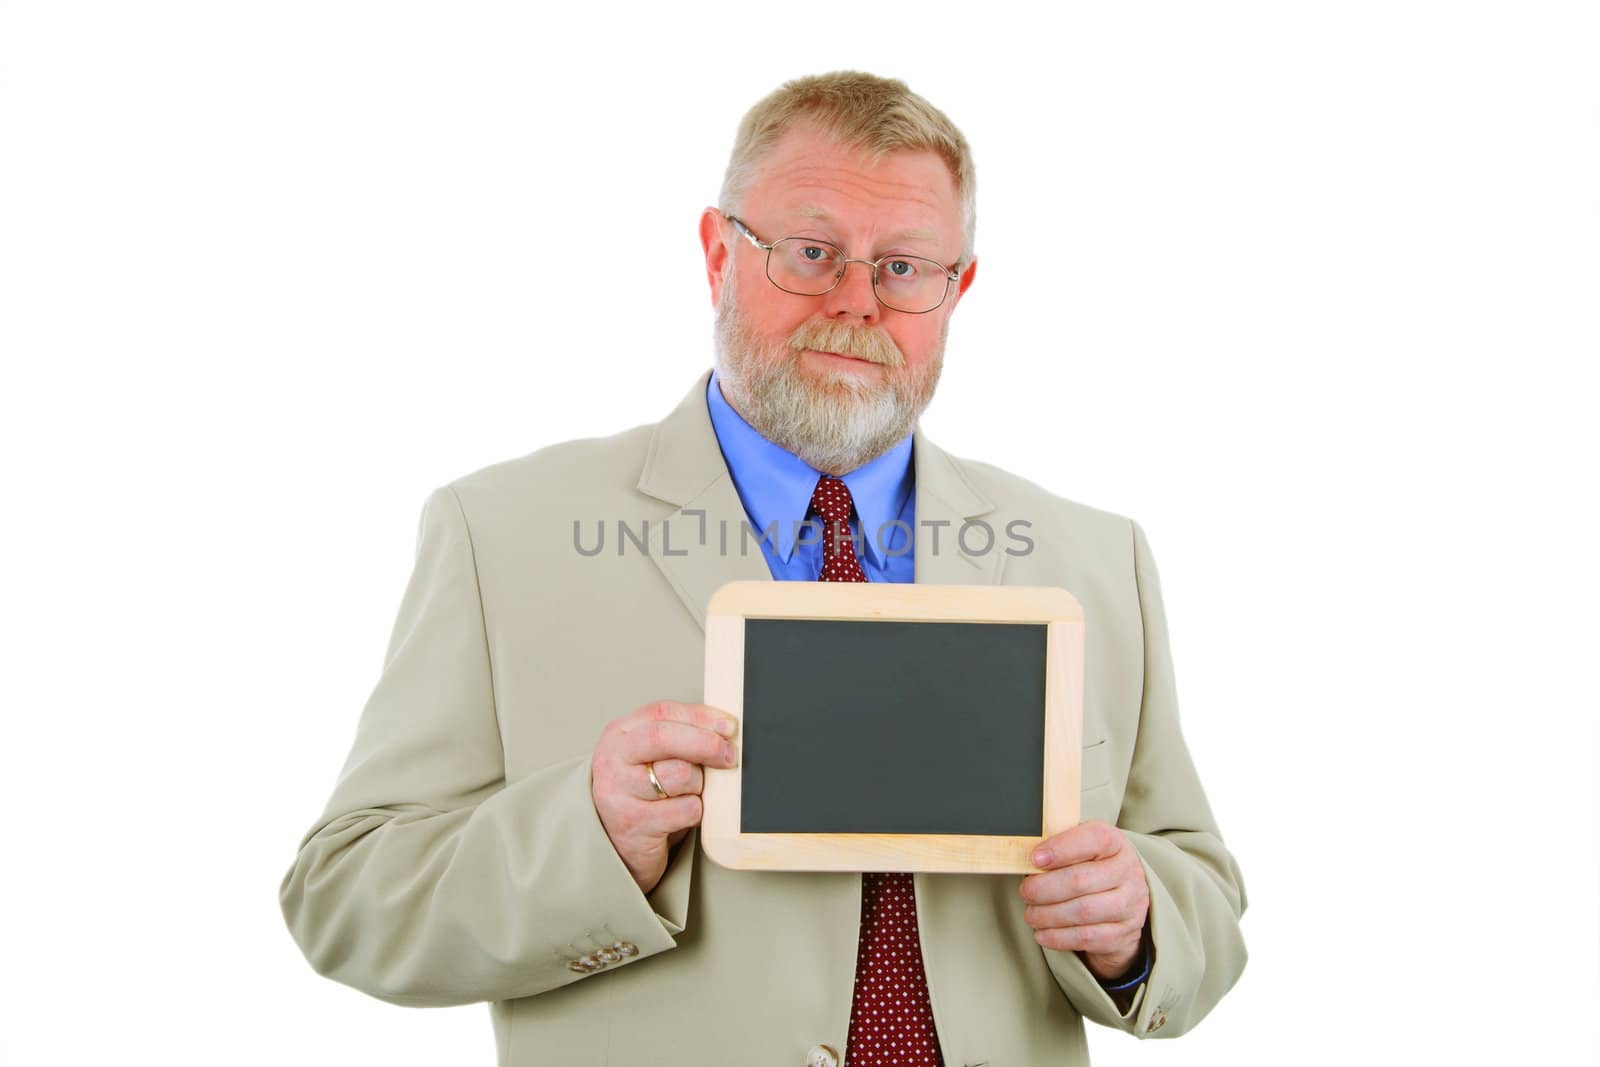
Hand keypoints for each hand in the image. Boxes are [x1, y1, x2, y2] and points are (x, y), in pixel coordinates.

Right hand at [591, 700, 738, 893]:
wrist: (615, 843)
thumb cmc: (642, 793)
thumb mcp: (651, 756)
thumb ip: (679, 737)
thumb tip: (726, 728)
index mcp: (620, 734)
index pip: (662, 712)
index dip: (701, 716)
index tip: (729, 726)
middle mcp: (614, 760)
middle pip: (664, 737)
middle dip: (705, 743)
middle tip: (729, 755)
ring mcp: (620, 793)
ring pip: (680, 774)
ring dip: (699, 784)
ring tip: (692, 791)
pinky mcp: (634, 824)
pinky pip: (685, 809)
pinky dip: (695, 811)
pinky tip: (684, 814)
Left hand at [1019, 820, 1149, 981]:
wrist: (1124, 904)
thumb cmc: (1093, 870)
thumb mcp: (1082, 850)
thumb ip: (1059, 847)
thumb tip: (1022, 855)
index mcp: (1115, 844)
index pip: (1095, 838)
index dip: (1061, 848)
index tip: (1034, 858)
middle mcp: (1128, 873)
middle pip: (1081, 880)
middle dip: (1044, 888)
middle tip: (1025, 893)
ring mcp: (1130, 905)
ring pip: (1082, 912)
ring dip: (1048, 915)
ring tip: (1031, 915)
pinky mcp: (1123, 934)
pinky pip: (1086, 938)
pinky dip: (1058, 937)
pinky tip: (1042, 934)